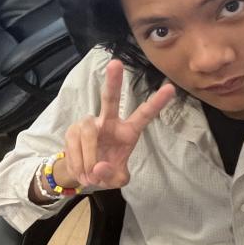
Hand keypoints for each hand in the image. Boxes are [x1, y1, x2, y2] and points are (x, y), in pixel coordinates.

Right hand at [60, 59, 175, 189]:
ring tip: (90, 174)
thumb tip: (99, 167)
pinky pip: (75, 144)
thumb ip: (112, 176)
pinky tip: (81, 171)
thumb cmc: (105, 171)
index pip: (144, 115)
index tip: (171, 88)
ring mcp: (89, 124)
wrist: (81, 175)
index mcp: (127, 132)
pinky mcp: (72, 130)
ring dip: (89, 156)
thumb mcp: (116, 180)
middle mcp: (109, 122)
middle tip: (115, 64)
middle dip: (113, 82)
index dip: (157, 103)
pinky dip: (78, 162)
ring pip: (88, 133)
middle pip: (110, 99)